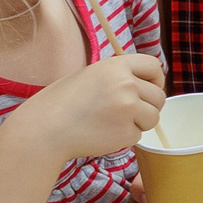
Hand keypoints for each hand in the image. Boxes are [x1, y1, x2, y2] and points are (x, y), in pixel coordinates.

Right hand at [5, 52, 164, 163]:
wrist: (44, 129)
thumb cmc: (62, 102)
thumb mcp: (91, 75)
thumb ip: (118, 76)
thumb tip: (147, 84)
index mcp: (116, 65)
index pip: (154, 66)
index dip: (155, 79)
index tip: (149, 88)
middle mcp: (126, 84)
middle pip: (159, 96)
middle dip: (148, 106)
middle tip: (127, 112)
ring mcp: (128, 109)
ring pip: (153, 117)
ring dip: (139, 123)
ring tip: (112, 122)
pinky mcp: (125, 133)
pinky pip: (138, 135)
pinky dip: (125, 137)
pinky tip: (103, 133)